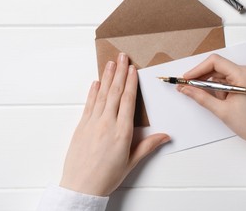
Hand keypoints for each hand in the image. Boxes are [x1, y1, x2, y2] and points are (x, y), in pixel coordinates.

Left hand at [60, 53, 169, 195]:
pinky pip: (88, 104)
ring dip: (106, 77)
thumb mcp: (131, 162)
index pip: (128, 100)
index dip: (131, 82)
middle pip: (115, 92)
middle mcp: (106, 123)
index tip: (132, 69)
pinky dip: (92, 92)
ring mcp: (92, 123)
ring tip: (110, 63)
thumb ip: (148, 146)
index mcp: (121, 131)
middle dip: (119, 72)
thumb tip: (165, 136)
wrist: (81, 187)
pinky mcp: (81, 126)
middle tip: (122, 57)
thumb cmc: (106, 176)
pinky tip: (95, 83)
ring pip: (101, 95)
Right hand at [178, 54, 245, 148]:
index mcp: (244, 75)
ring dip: (213, 86)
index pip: (215, 62)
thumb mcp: (221, 110)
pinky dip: (219, 89)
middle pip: (217, 66)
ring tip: (218, 103)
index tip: (187, 78)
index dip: (198, 69)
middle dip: (202, 78)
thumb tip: (186, 88)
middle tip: (189, 88)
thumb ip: (201, 97)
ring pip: (220, 74)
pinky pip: (227, 79)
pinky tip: (223, 101)